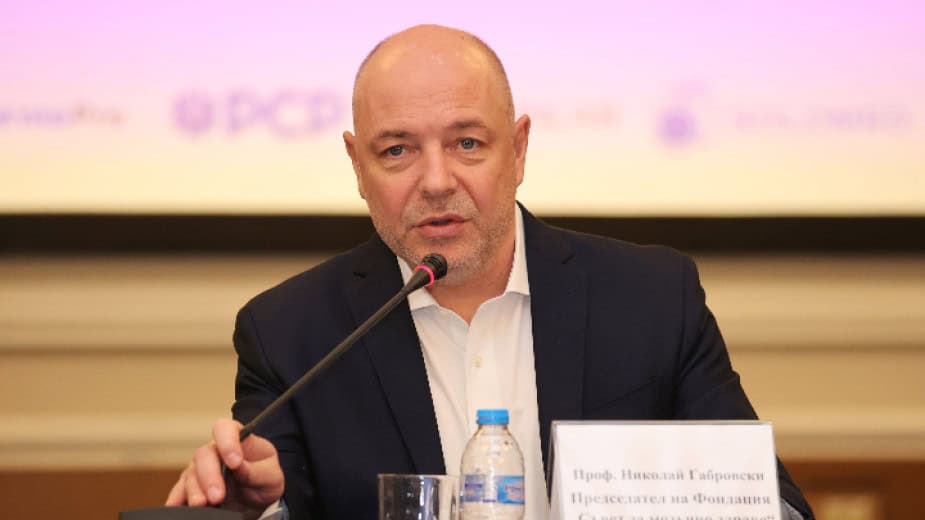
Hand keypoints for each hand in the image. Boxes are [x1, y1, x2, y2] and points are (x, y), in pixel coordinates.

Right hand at [166, 418, 284, 515]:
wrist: (256, 500)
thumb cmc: (264, 480)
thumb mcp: (271, 476)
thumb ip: (258, 471)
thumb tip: (239, 466)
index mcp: (237, 438)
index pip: (225, 428)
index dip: (227, 442)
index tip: (235, 463)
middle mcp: (214, 450)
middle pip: (204, 455)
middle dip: (209, 476)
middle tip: (217, 496)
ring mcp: (200, 468)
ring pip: (191, 474)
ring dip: (195, 490)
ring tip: (202, 505)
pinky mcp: (191, 487)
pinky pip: (179, 491)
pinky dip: (178, 499)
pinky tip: (177, 506)